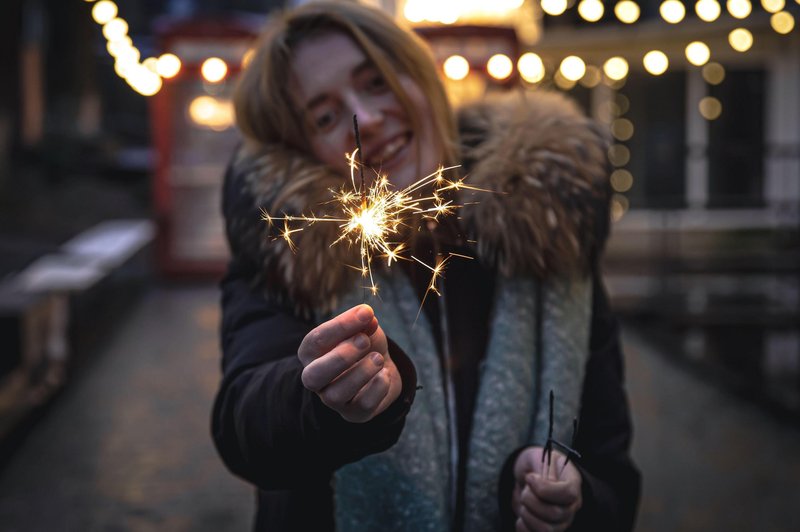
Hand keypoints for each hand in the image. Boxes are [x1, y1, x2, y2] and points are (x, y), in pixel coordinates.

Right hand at [298, 304, 400, 422]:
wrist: (382, 368)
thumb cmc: (364, 345)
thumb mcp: (363, 328)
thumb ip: (362, 322)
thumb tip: (367, 316)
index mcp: (311, 353)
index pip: (315, 340)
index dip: (341, 325)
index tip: (366, 313)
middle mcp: (315, 378)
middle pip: (313, 376)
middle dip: (341, 357)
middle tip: (365, 341)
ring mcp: (332, 398)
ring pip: (336, 395)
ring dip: (362, 373)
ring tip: (379, 358)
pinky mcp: (353, 413)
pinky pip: (362, 406)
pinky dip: (377, 388)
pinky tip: (384, 374)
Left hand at [512, 447, 582, 531]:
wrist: (528, 477)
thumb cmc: (536, 465)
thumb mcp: (538, 457)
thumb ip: (544, 466)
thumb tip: (548, 483)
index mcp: (572, 483)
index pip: (567, 493)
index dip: (545, 489)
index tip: (530, 478)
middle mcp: (570, 506)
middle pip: (556, 514)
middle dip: (531, 500)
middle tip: (525, 489)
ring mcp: (561, 522)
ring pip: (546, 530)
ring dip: (527, 515)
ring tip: (523, 503)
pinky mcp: (548, 530)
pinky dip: (522, 527)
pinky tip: (521, 517)